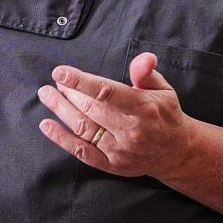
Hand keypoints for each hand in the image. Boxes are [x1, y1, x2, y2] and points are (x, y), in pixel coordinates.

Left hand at [37, 53, 194, 177]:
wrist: (176, 153)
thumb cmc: (165, 115)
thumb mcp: (163, 90)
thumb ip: (146, 74)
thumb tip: (144, 57)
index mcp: (144, 109)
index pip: (108, 93)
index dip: (81, 82)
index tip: (60, 72)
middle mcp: (131, 131)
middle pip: (91, 109)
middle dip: (69, 92)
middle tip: (57, 81)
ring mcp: (120, 150)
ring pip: (83, 128)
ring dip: (61, 110)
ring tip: (47, 94)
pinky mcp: (111, 165)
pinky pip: (81, 152)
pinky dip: (61, 138)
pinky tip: (47, 125)